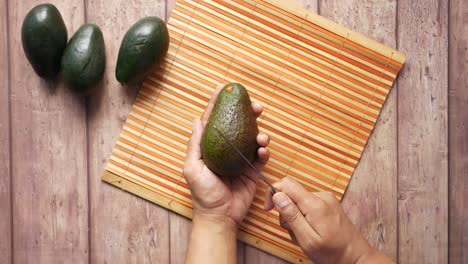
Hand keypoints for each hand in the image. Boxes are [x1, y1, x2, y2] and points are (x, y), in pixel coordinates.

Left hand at [183, 83, 269, 228]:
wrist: (220, 216)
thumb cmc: (203, 194)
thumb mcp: (192, 168)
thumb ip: (195, 145)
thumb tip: (197, 120)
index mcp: (211, 146)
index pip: (215, 119)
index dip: (219, 102)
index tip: (226, 87)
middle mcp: (227, 148)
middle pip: (239, 123)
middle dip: (249, 112)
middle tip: (257, 106)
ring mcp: (241, 158)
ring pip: (254, 136)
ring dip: (261, 131)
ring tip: (262, 136)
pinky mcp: (253, 169)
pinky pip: (262, 155)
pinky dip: (265, 150)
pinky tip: (264, 150)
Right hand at [265, 177, 393, 263]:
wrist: (356, 256)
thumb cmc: (332, 252)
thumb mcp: (307, 239)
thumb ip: (291, 216)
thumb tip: (278, 195)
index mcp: (315, 204)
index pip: (286, 183)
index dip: (273, 193)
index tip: (269, 209)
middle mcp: (322, 196)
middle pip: (291, 194)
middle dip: (286, 212)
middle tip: (294, 232)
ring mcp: (327, 199)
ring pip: (299, 201)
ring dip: (296, 217)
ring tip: (305, 234)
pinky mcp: (329, 203)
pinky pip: (308, 204)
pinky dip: (305, 217)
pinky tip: (312, 230)